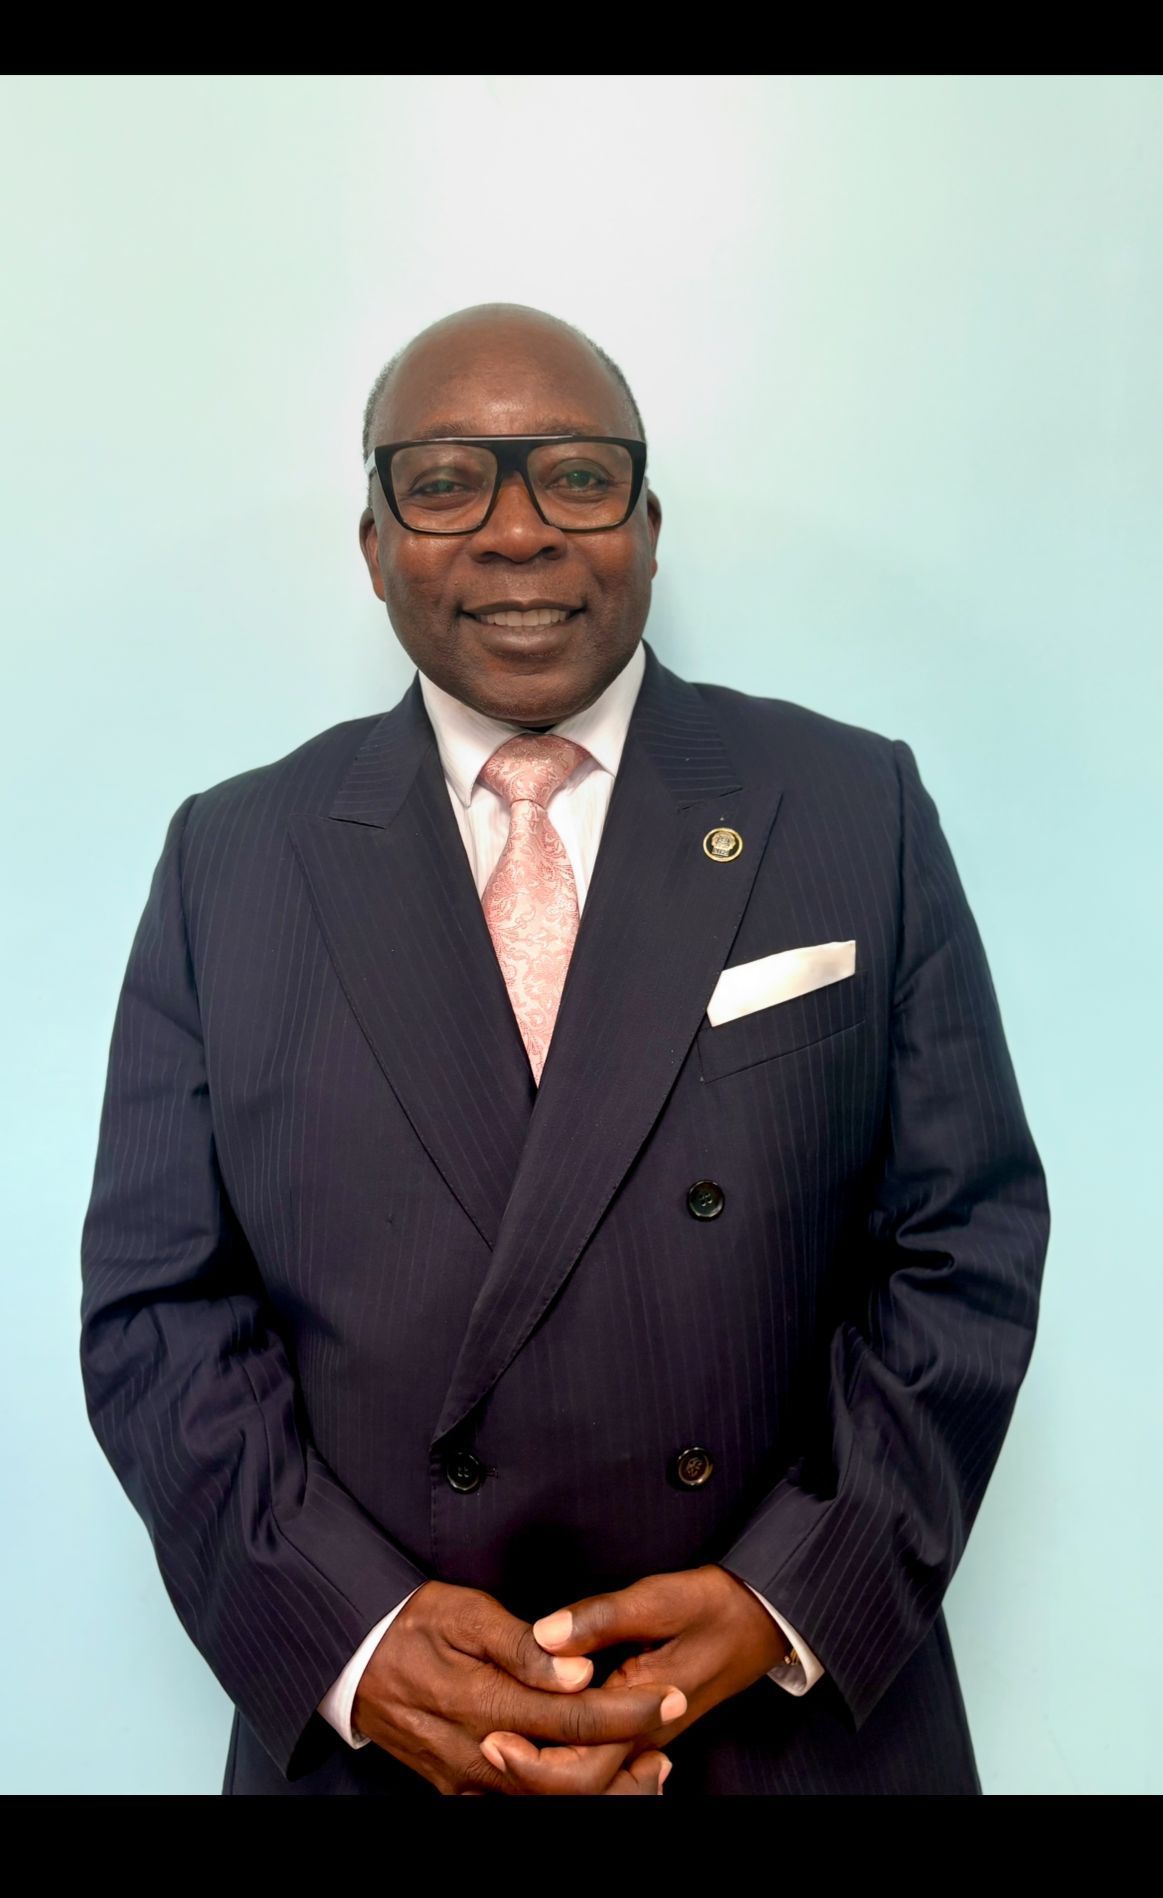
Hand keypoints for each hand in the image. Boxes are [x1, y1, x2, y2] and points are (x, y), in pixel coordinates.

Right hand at [352, 1580, 685, 1795]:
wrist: (350, 1659)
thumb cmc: (410, 1624)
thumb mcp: (463, 1614)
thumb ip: (522, 1646)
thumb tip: (577, 1671)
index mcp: (483, 1705)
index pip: (573, 1721)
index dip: (628, 1713)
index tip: (667, 1697)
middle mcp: (479, 1755)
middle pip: (571, 1781)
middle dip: (627, 1759)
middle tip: (668, 1729)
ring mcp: (468, 1779)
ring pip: (547, 1802)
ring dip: (605, 1784)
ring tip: (650, 1761)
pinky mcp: (459, 1788)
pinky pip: (519, 1802)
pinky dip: (564, 1792)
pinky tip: (597, 1774)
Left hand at [480, 1566, 784, 1785]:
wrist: (760, 1619)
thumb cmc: (716, 1608)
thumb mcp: (662, 1599)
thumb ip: (603, 1617)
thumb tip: (546, 1635)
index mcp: (644, 1716)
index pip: (581, 1772)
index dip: (533, 1765)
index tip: (494, 1739)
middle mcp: (641, 1740)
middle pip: (578, 1789)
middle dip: (528, 1774)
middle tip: (487, 1743)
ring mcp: (640, 1738)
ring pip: (587, 1781)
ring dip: (543, 1770)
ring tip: (503, 1744)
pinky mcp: (637, 1727)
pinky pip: (596, 1763)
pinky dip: (561, 1760)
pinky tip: (535, 1740)